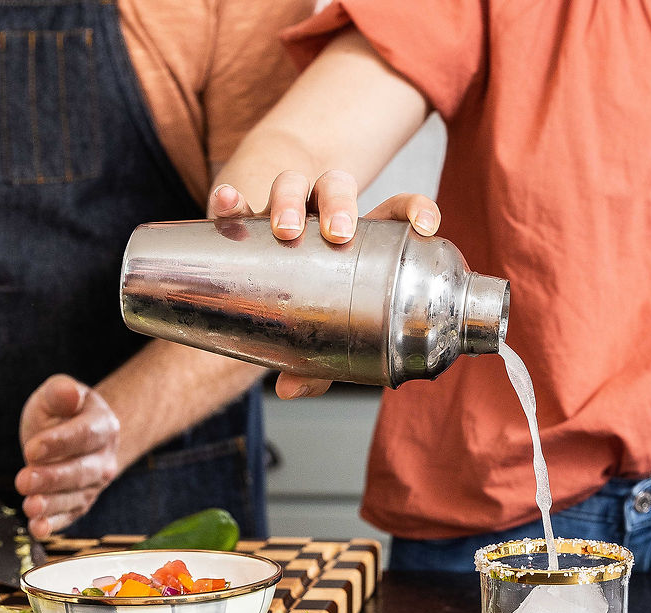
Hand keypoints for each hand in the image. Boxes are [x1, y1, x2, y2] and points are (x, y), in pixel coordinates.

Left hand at [15, 375, 119, 538]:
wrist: (77, 435)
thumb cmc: (64, 412)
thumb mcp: (58, 394)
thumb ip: (60, 392)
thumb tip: (67, 393)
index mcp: (104, 425)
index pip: (85, 435)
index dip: (60, 443)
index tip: (32, 450)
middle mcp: (105, 458)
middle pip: (81, 471)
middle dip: (52, 478)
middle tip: (24, 480)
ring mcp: (95, 483)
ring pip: (76, 496)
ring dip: (52, 504)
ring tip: (30, 507)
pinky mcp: (82, 502)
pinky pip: (70, 515)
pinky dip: (53, 524)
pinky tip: (37, 528)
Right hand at [209, 172, 441, 397]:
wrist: (266, 288)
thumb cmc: (312, 311)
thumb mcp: (323, 337)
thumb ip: (318, 364)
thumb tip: (290, 389)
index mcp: (361, 237)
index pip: (396, 209)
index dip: (416, 210)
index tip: (425, 227)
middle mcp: (325, 214)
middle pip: (338, 188)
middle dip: (340, 205)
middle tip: (337, 234)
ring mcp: (286, 211)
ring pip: (292, 184)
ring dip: (290, 200)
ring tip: (285, 229)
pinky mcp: (247, 217)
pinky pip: (239, 203)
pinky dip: (231, 201)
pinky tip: (226, 203)